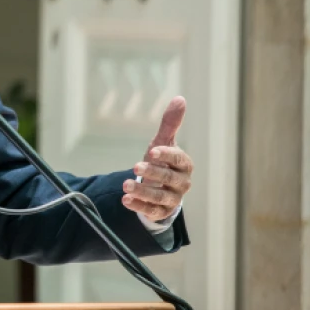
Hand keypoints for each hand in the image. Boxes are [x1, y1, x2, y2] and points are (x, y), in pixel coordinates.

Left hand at [121, 96, 192, 221]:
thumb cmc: (162, 161)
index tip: (152, 150)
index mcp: (184, 165)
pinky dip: (139, 206)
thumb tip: (179, 98)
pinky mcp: (161, 211)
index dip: (166, 155)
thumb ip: (169, 124)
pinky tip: (126, 200)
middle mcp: (182, 183)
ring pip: (160, 196)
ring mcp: (172, 199)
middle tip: (135, 167)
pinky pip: (152, 211)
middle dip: (153, 172)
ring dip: (142, 191)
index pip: (178, 159)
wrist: (160, 187)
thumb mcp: (163, 142)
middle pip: (169, 178)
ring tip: (125, 186)